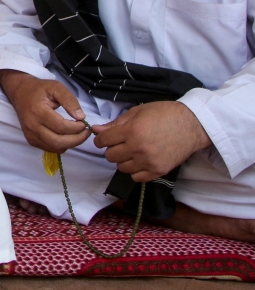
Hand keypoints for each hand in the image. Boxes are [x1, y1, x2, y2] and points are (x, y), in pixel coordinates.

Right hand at [0, 69, 91, 152]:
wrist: (20, 92)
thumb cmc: (39, 89)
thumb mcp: (56, 87)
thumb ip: (69, 100)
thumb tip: (81, 117)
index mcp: (38, 111)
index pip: (61, 127)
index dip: (77, 127)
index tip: (84, 122)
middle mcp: (32, 126)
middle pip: (58, 142)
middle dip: (77, 139)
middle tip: (86, 132)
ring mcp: (30, 135)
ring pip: (55, 147)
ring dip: (71, 144)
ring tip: (78, 134)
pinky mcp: (31, 140)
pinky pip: (50, 148)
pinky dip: (62, 145)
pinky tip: (66, 136)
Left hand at [93, 101, 211, 181]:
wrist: (192, 124)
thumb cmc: (164, 114)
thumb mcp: (137, 112)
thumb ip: (115, 123)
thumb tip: (96, 130)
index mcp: (131, 131)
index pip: (102, 141)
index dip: (100, 139)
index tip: (104, 138)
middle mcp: (138, 148)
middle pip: (110, 156)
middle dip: (112, 149)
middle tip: (121, 143)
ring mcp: (149, 162)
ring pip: (121, 168)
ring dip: (123, 160)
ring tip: (132, 151)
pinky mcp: (159, 171)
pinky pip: (136, 178)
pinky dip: (135, 171)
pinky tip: (140, 161)